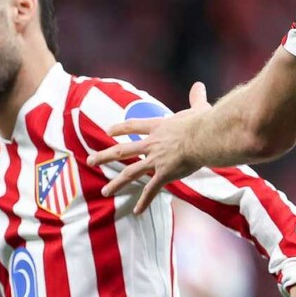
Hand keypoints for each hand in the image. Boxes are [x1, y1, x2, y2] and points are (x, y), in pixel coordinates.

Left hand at [87, 82, 211, 213]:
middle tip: (90, 160)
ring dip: (117, 183)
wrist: (205, 137)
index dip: (121, 129)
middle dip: (104, 156)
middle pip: (122, 150)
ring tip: (105, 191)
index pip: (134, 126)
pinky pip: (151, 190)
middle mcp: (152, 144)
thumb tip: (199, 85)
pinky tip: (136, 211)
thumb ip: (196, 98)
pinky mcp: (164, 174)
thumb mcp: (197, 108)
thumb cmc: (203, 122)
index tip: (109, 131)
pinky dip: (144, 201)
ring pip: (130, 173)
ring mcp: (156, 160)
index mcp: (158, 127)